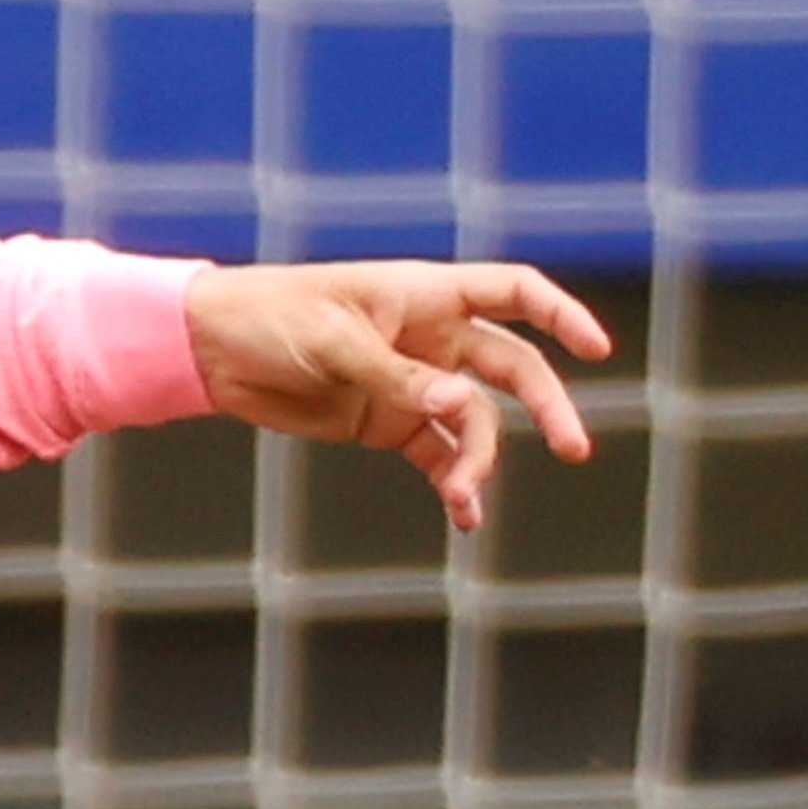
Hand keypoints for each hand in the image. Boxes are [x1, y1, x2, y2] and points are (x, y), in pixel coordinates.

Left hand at [184, 261, 609, 533]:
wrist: (211, 350)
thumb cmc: (272, 318)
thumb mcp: (334, 342)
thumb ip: (399, 377)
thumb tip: (462, 405)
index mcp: (427, 295)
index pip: (515, 293)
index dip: (561, 315)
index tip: (597, 351)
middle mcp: (432, 338)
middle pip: (512, 369)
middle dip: (548, 406)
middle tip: (574, 449)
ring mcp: (413, 384)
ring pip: (475, 422)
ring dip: (481, 460)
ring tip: (467, 498)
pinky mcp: (386, 424)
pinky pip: (436, 455)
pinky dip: (451, 482)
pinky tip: (463, 515)